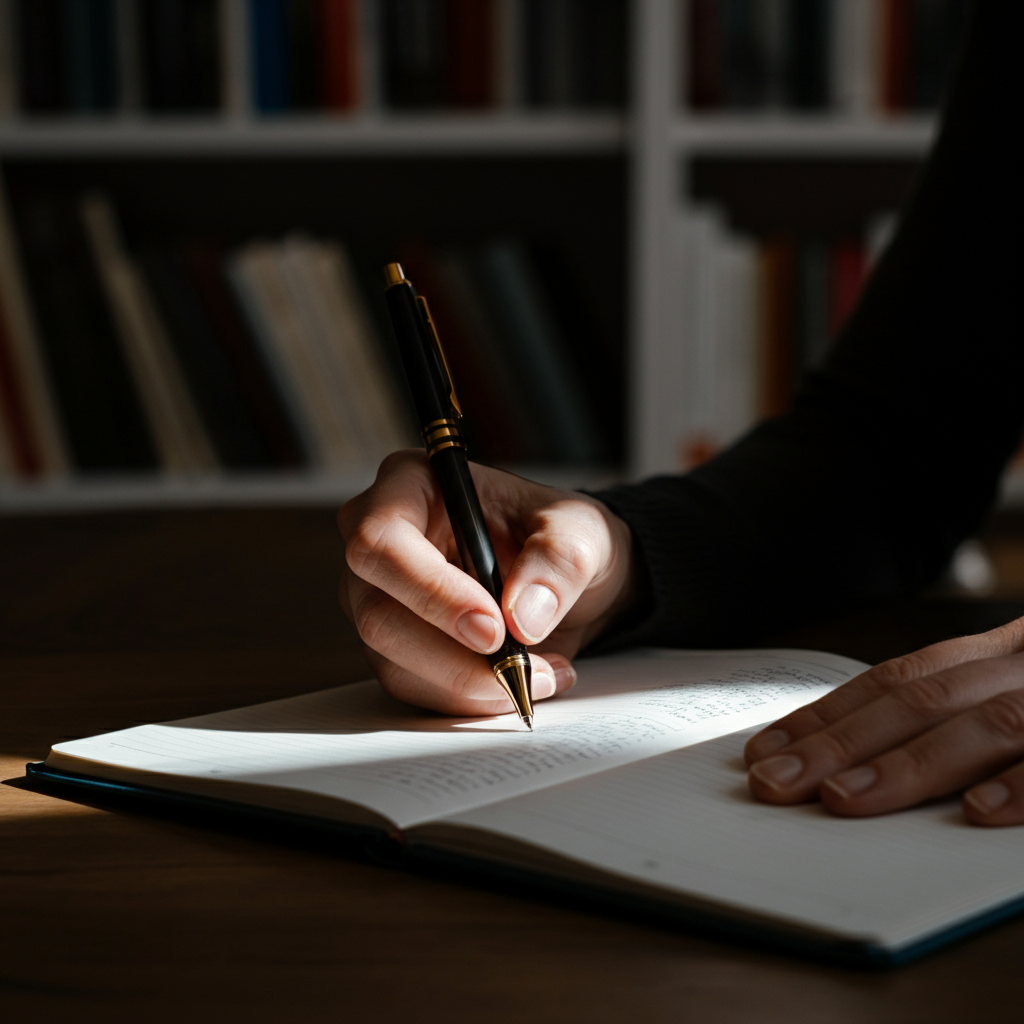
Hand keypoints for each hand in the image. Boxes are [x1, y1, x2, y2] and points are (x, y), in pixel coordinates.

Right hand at [337, 450, 636, 716]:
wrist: (566, 577)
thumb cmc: (559, 535)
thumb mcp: (581, 533)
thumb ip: (559, 563)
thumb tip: (523, 617)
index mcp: (411, 485)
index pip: (382, 540)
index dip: (431, 590)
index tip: (493, 627)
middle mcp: (380, 543)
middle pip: (378, 613)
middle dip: (453, 656)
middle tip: (519, 669)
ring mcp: (379, 597)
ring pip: (394, 662)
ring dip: (470, 685)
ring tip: (542, 674)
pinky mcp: (394, 646)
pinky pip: (414, 689)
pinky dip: (471, 699)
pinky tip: (523, 682)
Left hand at [744, 616, 1023, 825]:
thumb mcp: (1008, 686)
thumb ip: (948, 713)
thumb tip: (851, 759)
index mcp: (991, 657)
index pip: (893, 681)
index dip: (826, 713)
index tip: (765, 749)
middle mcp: (1018, 670)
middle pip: (920, 702)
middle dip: (840, 743)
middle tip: (776, 781)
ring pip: (985, 726)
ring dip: (908, 765)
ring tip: (842, 797)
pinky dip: (1022, 785)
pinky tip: (977, 810)